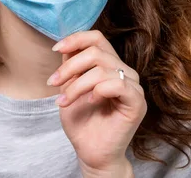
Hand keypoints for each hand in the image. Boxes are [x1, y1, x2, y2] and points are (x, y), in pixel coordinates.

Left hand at [47, 30, 145, 176]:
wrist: (90, 152)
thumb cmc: (82, 121)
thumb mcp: (69, 87)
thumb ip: (71, 65)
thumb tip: (66, 43)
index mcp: (111, 65)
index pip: (97, 38)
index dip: (76, 39)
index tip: (56, 49)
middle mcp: (125, 72)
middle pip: (96, 51)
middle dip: (70, 66)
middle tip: (53, 83)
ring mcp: (133, 86)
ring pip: (102, 69)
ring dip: (76, 84)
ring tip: (64, 100)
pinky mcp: (137, 102)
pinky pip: (117, 84)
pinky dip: (97, 90)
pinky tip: (89, 101)